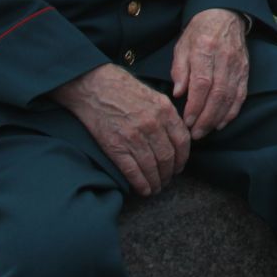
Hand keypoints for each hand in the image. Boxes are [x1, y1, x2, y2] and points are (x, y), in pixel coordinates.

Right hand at [51, 64, 189, 195]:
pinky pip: (133, 171)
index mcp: (164, 110)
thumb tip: (176, 135)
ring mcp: (133, 137)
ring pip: (152, 167)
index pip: (182, 141)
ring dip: (156, 181)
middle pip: (167, 157)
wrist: (93, 86)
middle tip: (167, 180)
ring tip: (157, 188)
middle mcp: (152, 125)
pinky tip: (144, 190)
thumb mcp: (153, 95)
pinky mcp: (115, 146)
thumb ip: (167, 115)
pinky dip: (141, 184)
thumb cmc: (123, 88)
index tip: (179, 166)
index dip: (182, 158)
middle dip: (169, 173)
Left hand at [171, 8, 249, 139]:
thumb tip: (178, 94)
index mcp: (205, 49)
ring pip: (230, 96)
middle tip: (195, 133)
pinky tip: (222, 123)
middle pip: (218, 93)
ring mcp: (238, 65)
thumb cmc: (199, 32)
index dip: (195, 105)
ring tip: (206, 131)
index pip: (202, 83)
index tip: (187, 121)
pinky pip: (241, 94)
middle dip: (206, 117)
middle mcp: (224, 58)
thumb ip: (179, 70)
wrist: (225, 15)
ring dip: (218, 118)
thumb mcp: (182, 46)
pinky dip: (232, 111)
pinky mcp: (246, 70)